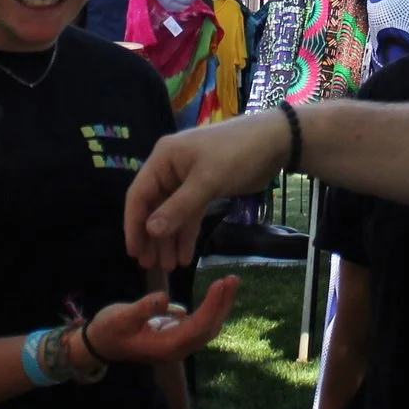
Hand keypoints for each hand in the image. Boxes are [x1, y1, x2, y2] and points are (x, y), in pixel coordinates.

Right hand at [79, 278, 240, 366]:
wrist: (98, 345)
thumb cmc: (108, 331)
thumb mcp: (121, 317)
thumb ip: (143, 309)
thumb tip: (164, 298)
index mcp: (167, 347)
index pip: (198, 326)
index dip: (212, 305)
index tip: (221, 283)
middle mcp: (176, 349)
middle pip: (209, 328)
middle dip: (223, 304)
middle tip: (234, 279)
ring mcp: (176, 345)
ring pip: (206, 327)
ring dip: (219, 306)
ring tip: (229, 283)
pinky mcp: (173, 336)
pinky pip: (198, 325)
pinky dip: (209, 309)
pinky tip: (215, 294)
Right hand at [126, 119, 290, 267]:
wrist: (275, 142)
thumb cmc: (237, 154)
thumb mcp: (207, 182)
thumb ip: (178, 208)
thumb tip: (150, 231)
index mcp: (163, 159)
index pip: (138, 194)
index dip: (133, 224)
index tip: (134, 252)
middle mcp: (170, 168)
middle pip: (153, 206)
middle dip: (152, 236)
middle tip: (150, 266)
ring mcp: (187, 179)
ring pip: (171, 213)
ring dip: (170, 239)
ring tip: (170, 267)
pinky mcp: (204, 188)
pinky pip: (189, 213)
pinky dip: (187, 233)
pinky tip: (185, 255)